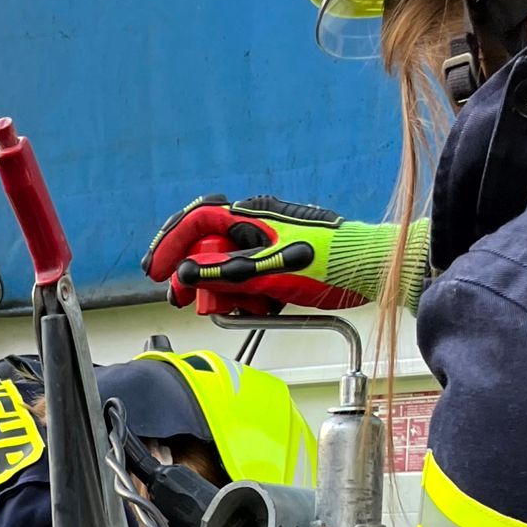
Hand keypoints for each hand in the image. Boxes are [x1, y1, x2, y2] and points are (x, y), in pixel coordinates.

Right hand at [143, 195, 394, 316]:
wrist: (370, 270)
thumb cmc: (328, 264)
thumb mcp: (270, 272)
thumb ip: (226, 273)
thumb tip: (187, 275)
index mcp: (252, 217)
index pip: (196, 223)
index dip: (170, 246)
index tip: (155, 272)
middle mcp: (258, 225)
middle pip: (210, 250)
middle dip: (201, 280)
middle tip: (190, 304)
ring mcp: (271, 244)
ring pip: (230, 270)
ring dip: (230, 294)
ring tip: (247, 310)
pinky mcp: (282, 262)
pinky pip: (253, 280)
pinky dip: (251, 297)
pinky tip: (264, 309)